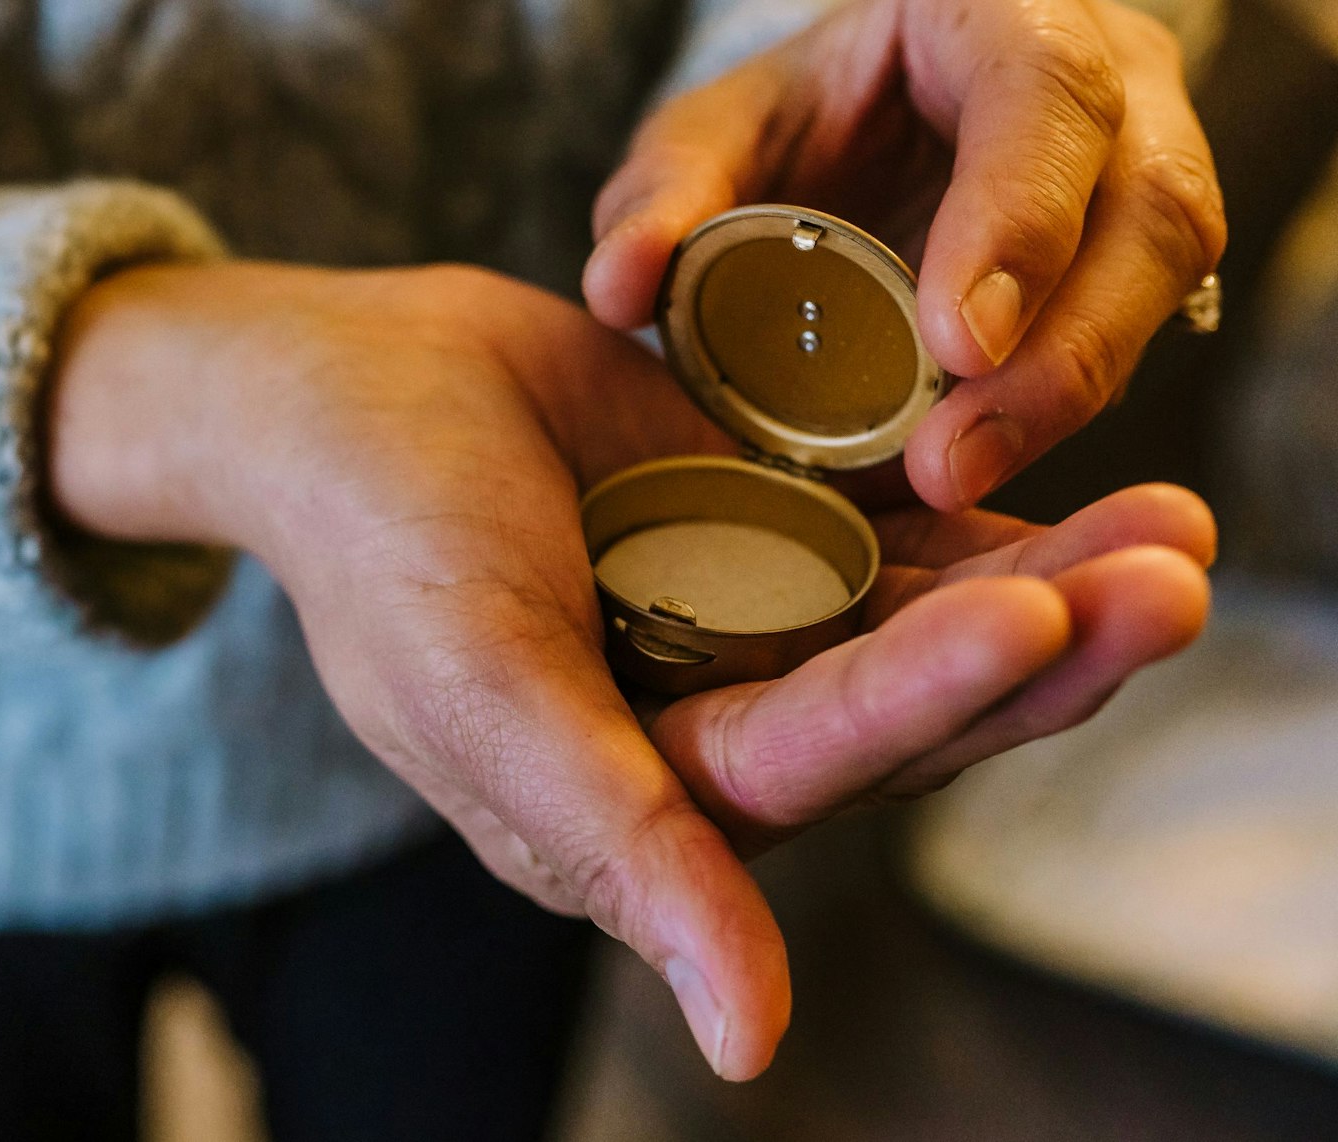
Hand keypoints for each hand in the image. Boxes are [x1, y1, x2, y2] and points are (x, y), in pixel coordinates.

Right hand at [48, 262, 1213, 1079]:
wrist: (353, 396)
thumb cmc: (383, 548)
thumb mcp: (486, 699)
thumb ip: (621, 852)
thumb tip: (751, 1046)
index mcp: (650, 794)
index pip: (816, 753)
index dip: (928, 692)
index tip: (1042, 611)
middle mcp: (720, 719)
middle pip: (909, 698)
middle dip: (1045, 640)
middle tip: (1172, 569)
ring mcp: (752, 617)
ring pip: (926, 613)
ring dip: (1053, 571)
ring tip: (1175, 518)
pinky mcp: (769, 528)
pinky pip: (893, 526)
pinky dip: (984, 505)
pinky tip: (1089, 480)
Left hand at [584, 0, 1226, 510]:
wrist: (874, 125)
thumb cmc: (804, 119)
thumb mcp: (717, 135)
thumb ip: (667, 196)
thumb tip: (619, 287)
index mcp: (1000, 11)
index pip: (1045, 93)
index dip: (1015, 219)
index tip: (955, 344)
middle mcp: (1110, 83)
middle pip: (1149, 206)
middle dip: (1059, 351)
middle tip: (952, 460)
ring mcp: (1143, 166)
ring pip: (1161, 281)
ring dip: (1064, 395)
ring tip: (955, 475)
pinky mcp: (1137, 260)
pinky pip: (1132, 338)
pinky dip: (1054, 408)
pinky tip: (977, 459)